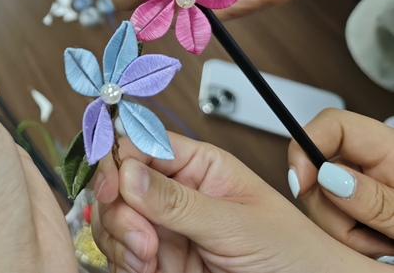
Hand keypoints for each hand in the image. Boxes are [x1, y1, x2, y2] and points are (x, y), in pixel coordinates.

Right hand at [91, 132, 380, 272]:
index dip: (116, 160)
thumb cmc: (294, 254)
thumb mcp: (237, 225)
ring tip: (149, 260)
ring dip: (120, 240)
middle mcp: (175, 193)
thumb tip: (128, 171)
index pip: (140, 145)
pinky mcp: (158, 260)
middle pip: (117, 184)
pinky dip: (123, 262)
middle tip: (142, 238)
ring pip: (111, 219)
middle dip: (120, 211)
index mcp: (198, 166)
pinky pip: (119, 253)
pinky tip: (147, 269)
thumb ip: (179, 201)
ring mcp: (164, 228)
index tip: (111, 185)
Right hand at [288, 109, 393, 256]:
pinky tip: (378, 249)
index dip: (307, 146)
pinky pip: (338, 223)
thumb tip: (328, 176)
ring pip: (324, 202)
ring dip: (343, 232)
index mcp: (393, 152)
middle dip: (328, 207)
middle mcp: (377, 166)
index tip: (304, 182)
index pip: (334, 125)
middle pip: (320, 169)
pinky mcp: (366, 215)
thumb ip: (378, 200)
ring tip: (382, 248)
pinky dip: (352, 241)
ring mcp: (369, 191)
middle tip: (361, 237)